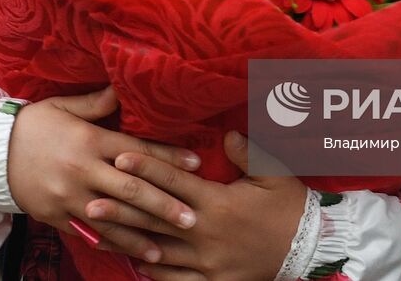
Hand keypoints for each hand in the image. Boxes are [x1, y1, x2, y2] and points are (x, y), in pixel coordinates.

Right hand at [7, 87, 202, 266]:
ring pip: (113, 218)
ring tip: (168, 247)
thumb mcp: (62, 106)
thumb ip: (96, 103)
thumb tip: (124, 88)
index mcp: (89, 139)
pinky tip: (130, 253)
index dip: (168, 157)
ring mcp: (69, 196)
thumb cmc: (32, 125)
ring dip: (141, 233)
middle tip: (192, 217)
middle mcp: (83, 170)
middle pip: (132, 188)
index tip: (196, 165)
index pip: (137, 149)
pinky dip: (110, 243)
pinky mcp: (56, 216)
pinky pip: (88, 233)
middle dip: (164, 204)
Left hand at [107, 131, 306, 280]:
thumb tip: (225, 133)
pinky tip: (134, 263)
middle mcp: (205, 233)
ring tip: (99, 234)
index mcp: (218, 202)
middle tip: (89, 201)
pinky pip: (176, 280)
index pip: (174, 182)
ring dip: (127, 241)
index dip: (146, 168)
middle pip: (155, 219)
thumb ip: (249, 151)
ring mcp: (207, 262)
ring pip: (158, 251)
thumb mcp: (276, 172)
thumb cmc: (291, 207)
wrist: (310, 251)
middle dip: (121, 209)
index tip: (119, 157)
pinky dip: (153, 273)